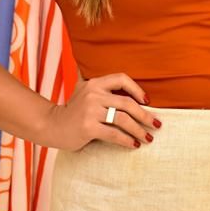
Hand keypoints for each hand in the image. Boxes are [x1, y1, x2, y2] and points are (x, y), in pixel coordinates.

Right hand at [45, 73, 161, 151]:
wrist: (52, 126)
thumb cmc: (73, 109)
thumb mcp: (81, 88)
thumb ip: (91, 78)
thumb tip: (99, 65)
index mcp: (94, 83)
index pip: (121, 78)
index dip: (137, 89)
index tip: (148, 102)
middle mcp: (93, 94)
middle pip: (127, 103)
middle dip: (146, 116)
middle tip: (157, 125)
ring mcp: (90, 111)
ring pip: (123, 120)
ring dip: (139, 130)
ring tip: (148, 138)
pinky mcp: (88, 127)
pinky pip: (114, 135)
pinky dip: (127, 141)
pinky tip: (134, 145)